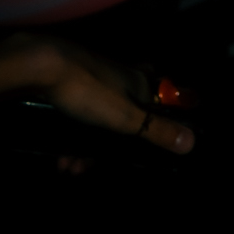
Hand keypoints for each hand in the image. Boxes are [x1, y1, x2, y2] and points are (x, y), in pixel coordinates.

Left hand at [1, 34, 193, 155]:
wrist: (41, 66)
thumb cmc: (88, 89)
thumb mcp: (125, 117)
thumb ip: (157, 131)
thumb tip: (191, 143)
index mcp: (138, 83)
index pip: (159, 101)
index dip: (156, 125)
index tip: (146, 147)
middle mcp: (120, 79)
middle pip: (124, 119)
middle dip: (108, 149)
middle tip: (88, 167)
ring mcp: (95, 81)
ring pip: (98, 123)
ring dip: (85, 150)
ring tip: (70, 168)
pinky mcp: (72, 86)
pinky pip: (79, 118)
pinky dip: (72, 139)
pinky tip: (61, 157)